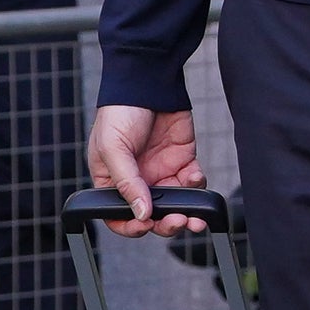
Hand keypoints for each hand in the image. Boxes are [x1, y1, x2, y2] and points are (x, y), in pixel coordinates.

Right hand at [87, 106, 209, 233]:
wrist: (148, 83)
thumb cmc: (120, 112)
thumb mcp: (112, 148)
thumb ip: (127, 183)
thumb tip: (142, 214)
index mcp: (113, 182)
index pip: (118, 216)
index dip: (131, 227)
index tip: (145, 226)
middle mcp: (137, 181)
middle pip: (152, 216)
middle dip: (166, 224)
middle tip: (177, 221)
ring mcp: (161, 172)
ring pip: (176, 205)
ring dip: (187, 213)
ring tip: (194, 217)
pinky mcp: (182, 161)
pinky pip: (192, 183)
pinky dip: (197, 186)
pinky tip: (195, 177)